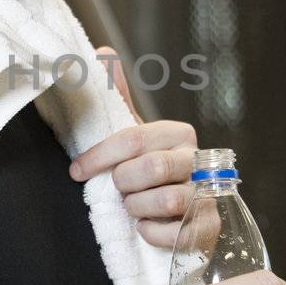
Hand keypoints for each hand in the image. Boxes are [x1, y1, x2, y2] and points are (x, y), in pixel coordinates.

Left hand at [68, 46, 197, 245]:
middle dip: (124, 183)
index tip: (77, 170)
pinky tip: (147, 226)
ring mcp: (206, 195)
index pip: (133, 139)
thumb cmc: (144, 174)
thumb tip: (103, 51)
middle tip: (117, 189)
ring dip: (138, 208)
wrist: (171, 217)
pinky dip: (152, 233)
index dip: (100, 156)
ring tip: (133, 207)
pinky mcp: (208, 228)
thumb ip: (115, 98)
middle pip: (152, 169)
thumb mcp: (129, 136)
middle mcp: (198, 161)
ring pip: (166, 200)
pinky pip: (175, 233)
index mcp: (178, 134)